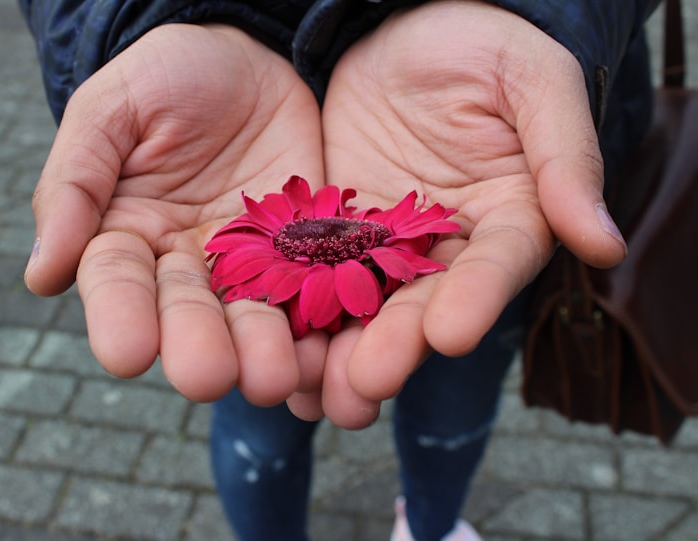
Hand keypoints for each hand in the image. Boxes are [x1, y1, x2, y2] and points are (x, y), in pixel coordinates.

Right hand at [24, 24, 325, 405]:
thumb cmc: (168, 75)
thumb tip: (41, 275)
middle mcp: (184, 266)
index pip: (116, 285)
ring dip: (261, 353)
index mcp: (126, 236)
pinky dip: (318, 333)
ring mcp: (249, 266)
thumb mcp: (112, 110)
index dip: (120, 318)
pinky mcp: (305, 257)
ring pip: (251, 319)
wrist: (250, 60)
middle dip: (197, 347)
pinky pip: (313, 297)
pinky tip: (325, 361)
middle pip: (188, 316)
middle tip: (208, 375)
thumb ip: (75, 182)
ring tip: (273, 378)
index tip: (128, 353)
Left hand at [297, 1, 627, 426]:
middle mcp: (448, 246)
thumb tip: (604, 246)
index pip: (496, 266)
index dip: (477, 299)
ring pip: (368, 305)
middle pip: (426, 303)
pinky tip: (277, 347)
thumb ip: (564, 156)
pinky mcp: (333, 233)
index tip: (450, 334)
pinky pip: (316, 275)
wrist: (403, 25)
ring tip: (319, 394)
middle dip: (398, 345)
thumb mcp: (531, 81)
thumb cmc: (480, 42)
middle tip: (367, 384)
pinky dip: (299, 313)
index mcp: (508, 217)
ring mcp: (386, 244)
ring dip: (344, 351)